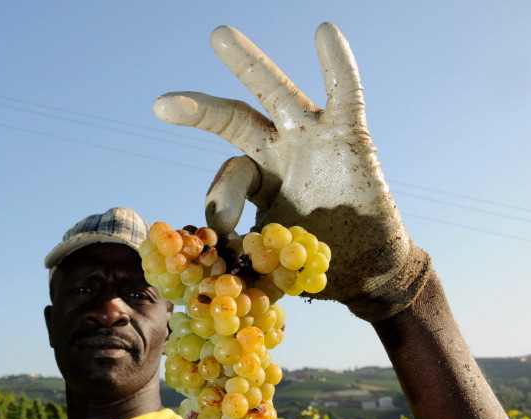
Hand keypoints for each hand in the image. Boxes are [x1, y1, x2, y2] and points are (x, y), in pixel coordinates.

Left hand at [153, 23, 430, 321]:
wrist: (368, 272)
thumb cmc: (314, 264)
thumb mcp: (267, 266)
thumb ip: (238, 264)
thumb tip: (202, 274)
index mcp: (255, 181)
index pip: (229, 176)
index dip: (223, 199)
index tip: (225, 229)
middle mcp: (276, 153)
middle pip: (233, 120)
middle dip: (199, 111)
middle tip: (162, 105)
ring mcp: (310, 139)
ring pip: (274, 94)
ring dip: (247, 65)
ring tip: (217, 37)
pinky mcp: (349, 136)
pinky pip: (345, 94)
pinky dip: (337, 66)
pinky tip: (325, 32)